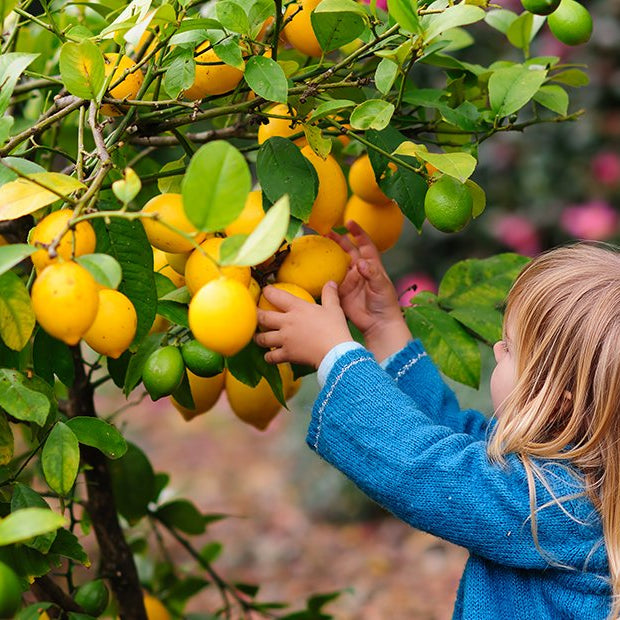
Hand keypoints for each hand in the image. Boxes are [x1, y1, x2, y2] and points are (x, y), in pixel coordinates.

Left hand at [255, 281, 352, 367]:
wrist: (336, 352)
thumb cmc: (335, 329)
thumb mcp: (334, 309)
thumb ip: (329, 294)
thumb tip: (331, 282)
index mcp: (297, 308)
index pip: (276, 295)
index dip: (267, 291)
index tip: (265, 291)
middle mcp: (287, 322)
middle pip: (263, 317)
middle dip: (256, 314)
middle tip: (254, 313)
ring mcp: (285, 339)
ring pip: (263, 338)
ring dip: (258, 337)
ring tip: (257, 337)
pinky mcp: (286, 354)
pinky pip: (271, 356)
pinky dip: (268, 357)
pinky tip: (269, 356)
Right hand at [327, 221, 410, 360]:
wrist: (378, 324)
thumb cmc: (385, 304)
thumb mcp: (382, 287)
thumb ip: (372, 274)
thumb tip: (360, 263)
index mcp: (372, 265)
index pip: (365, 244)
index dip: (358, 232)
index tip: (349, 223)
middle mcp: (359, 270)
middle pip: (348, 250)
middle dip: (339, 240)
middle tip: (327, 232)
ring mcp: (349, 281)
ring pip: (337, 264)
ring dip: (329, 255)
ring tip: (318, 246)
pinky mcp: (341, 292)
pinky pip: (331, 281)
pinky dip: (324, 275)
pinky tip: (315, 269)